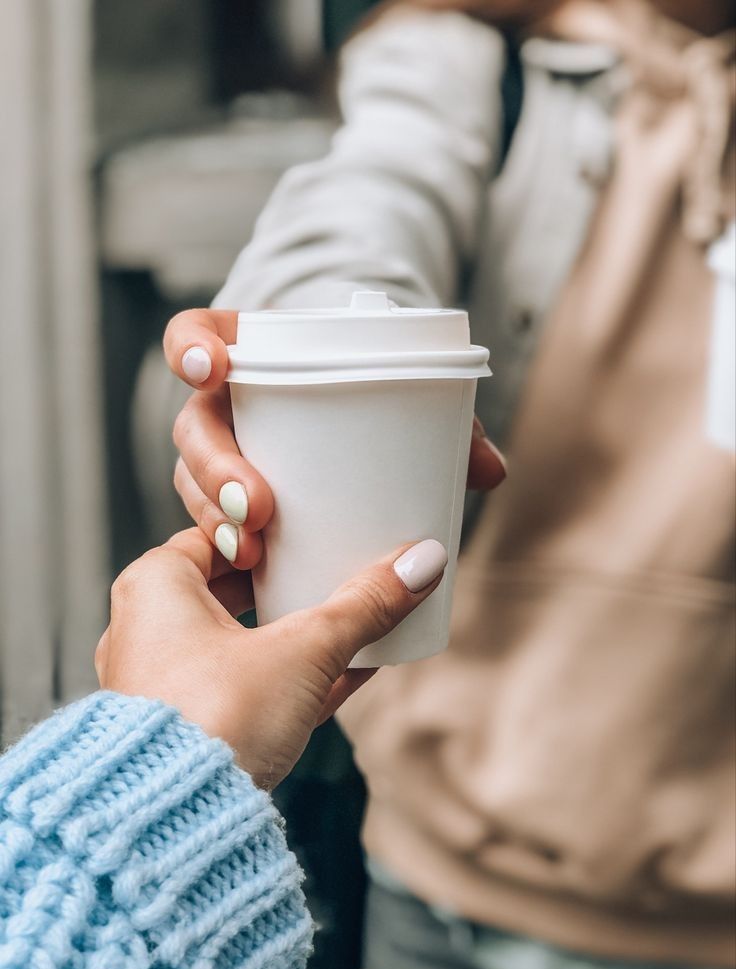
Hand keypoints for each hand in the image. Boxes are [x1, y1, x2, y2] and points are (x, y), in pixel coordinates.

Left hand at [95, 528, 445, 788]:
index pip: (212, 537)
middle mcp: (148, 631)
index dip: (264, 533)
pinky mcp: (192, 730)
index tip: (306, 531)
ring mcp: (168, 684)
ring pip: (244, 644)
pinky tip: (353, 671)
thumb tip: (420, 564)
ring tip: (352, 621)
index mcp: (154, 588)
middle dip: (287, 586)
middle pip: (231, 590)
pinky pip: (251, 688)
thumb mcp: (303, 648)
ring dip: (298, 635)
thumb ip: (363, 606)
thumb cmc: (215, 716)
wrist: (178, 822)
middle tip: (332, 570)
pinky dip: (296, 678)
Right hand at [164, 309, 505, 566]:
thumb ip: (444, 422)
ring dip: (214, 519)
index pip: (196, 336)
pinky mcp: (228, 504)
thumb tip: (490, 471)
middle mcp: (226, 407)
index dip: (191, 348)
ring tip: (252, 549)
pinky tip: (242, 576)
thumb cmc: (373, 398)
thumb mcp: (404, 399)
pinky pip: (208, 526)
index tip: (213, 368)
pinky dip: (222, 551)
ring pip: (193, 484)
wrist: (359, 422)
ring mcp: (222, 458)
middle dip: (215, 469)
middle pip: (196, 428)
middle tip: (259, 506)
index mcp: (252, 357)